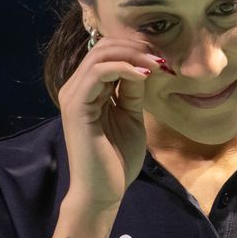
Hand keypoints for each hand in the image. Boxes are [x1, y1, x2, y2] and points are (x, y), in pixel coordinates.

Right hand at [56, 36, 165, 213]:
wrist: (103, 190)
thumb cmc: (116, 158)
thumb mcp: (131, 115)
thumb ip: (132, 90)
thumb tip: (144, 65)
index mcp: (87, 89)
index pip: (107, 53)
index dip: (136, 50)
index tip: (163, 60)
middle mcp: (75, 87)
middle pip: (102, 47)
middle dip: (136, 47)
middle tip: (162, 59)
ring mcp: (73, 95)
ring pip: (100, 54)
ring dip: (133, 55)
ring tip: (157, 66)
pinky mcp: (76, 105)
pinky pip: (99, 72)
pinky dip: (125, 68)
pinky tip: (144, 76)